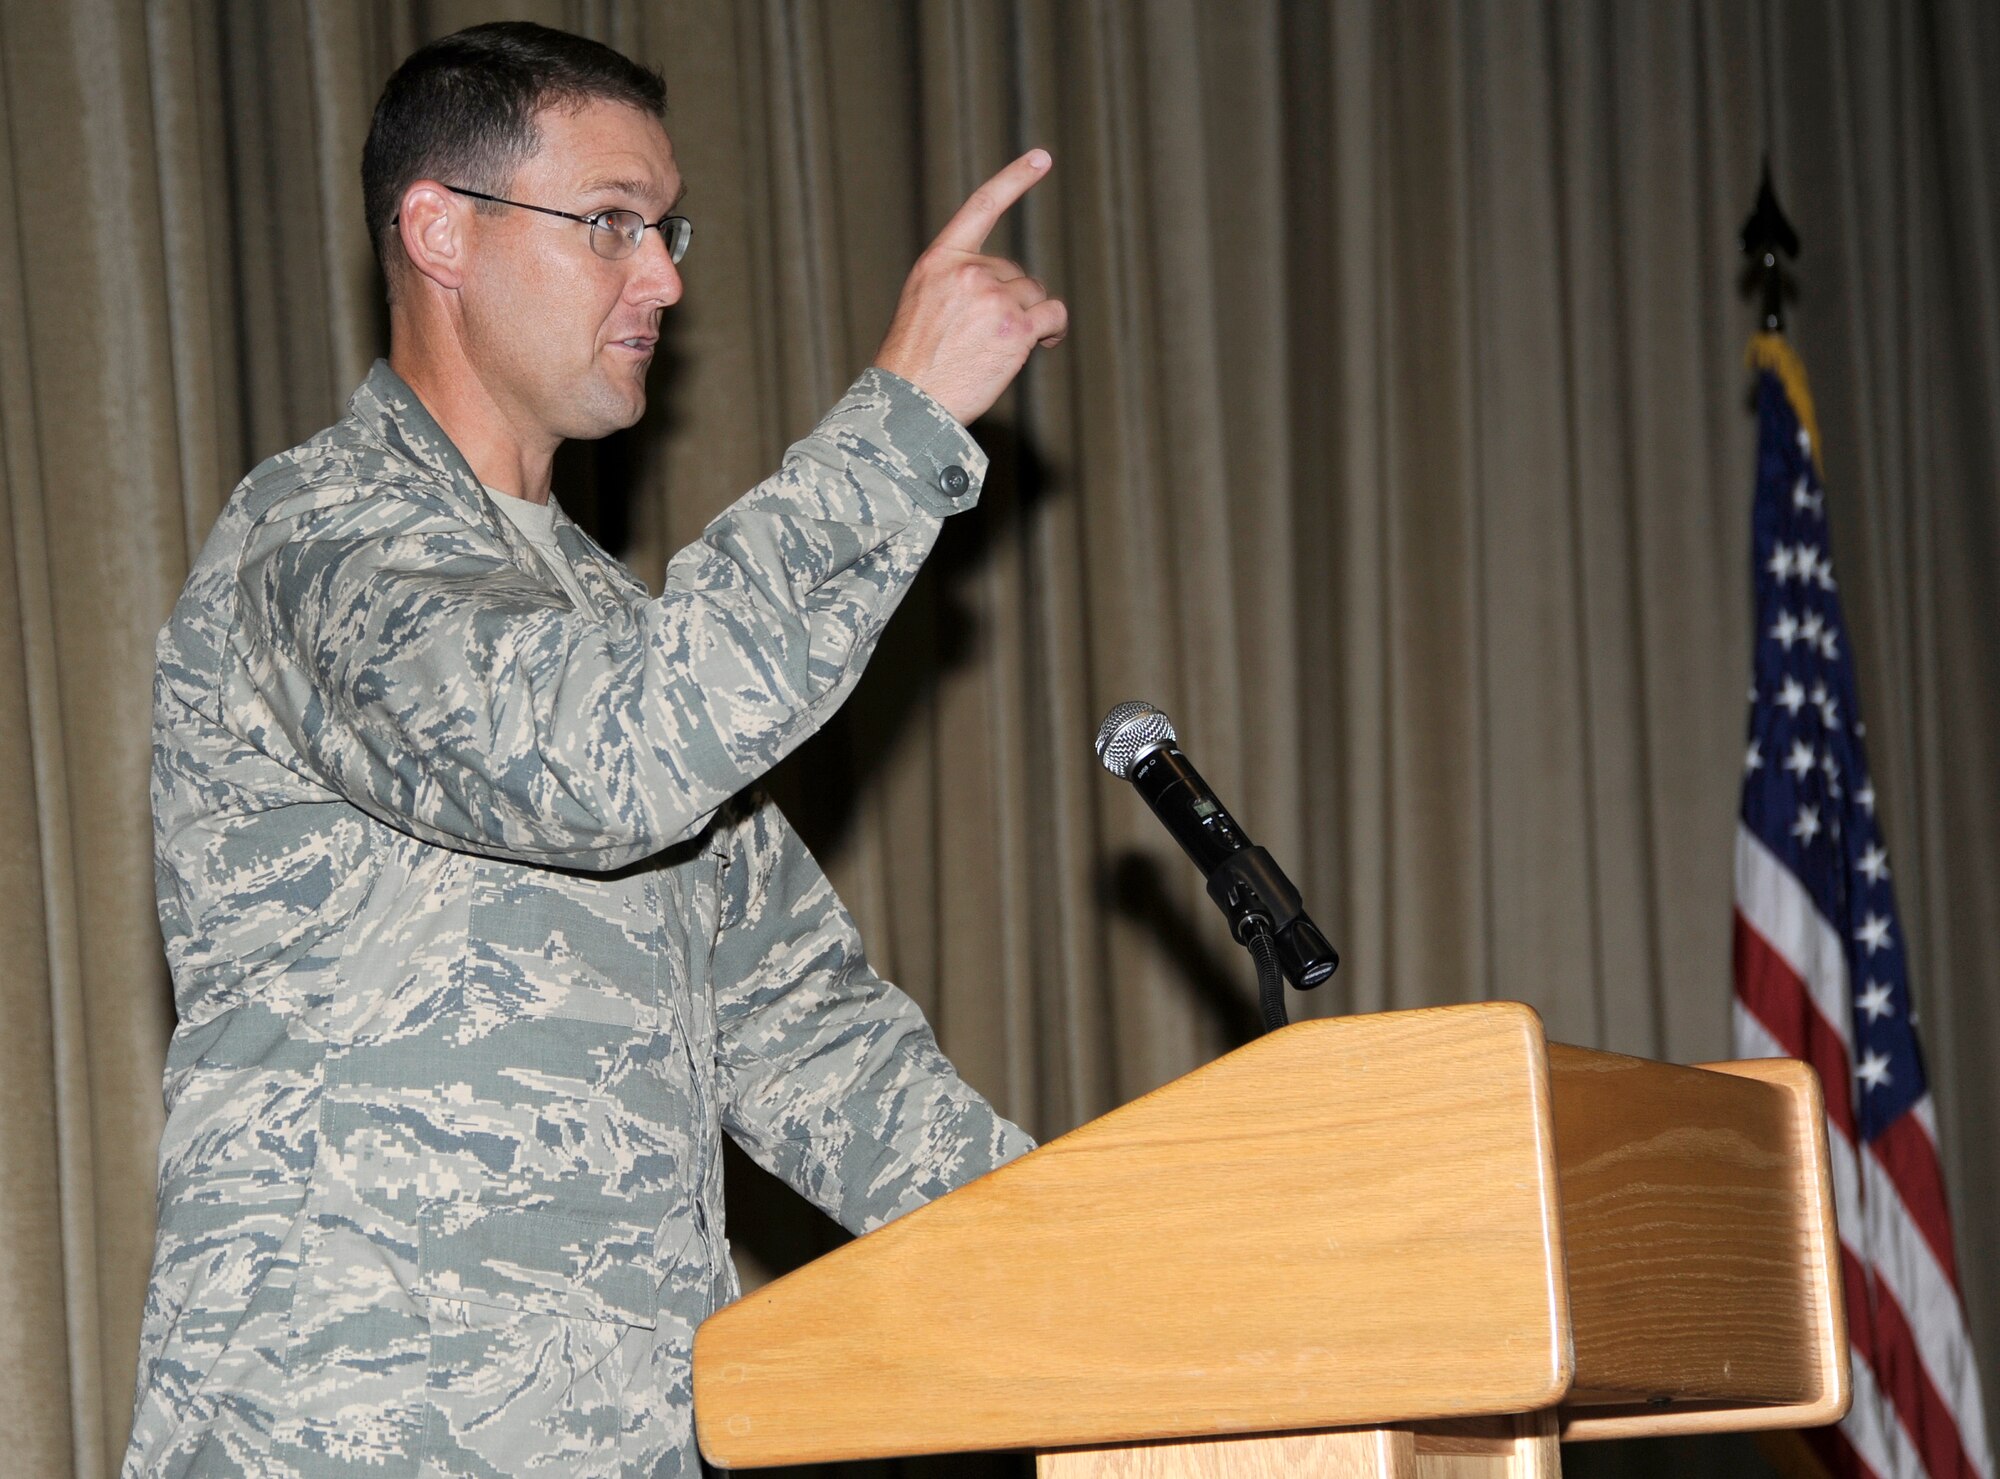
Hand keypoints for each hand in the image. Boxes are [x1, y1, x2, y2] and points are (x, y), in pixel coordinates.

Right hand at [872, 149, 1067, 424]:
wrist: (909, 404)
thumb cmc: (915, 363)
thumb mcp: (923, 305)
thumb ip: (957, 283)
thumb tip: (1008, 286)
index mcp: (940, 261)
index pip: (982, 207)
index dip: (1015, 179)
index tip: (1044, 157)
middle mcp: (968, 271)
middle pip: (1015, 273)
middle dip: (1011, 301)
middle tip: (988, 336)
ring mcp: (994, 298)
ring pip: (1035, 295)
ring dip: (1031, 318)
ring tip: (1005, 347)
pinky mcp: (1017, 327)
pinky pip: (1053, 314)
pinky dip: (1054, 328)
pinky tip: (1044, 343)